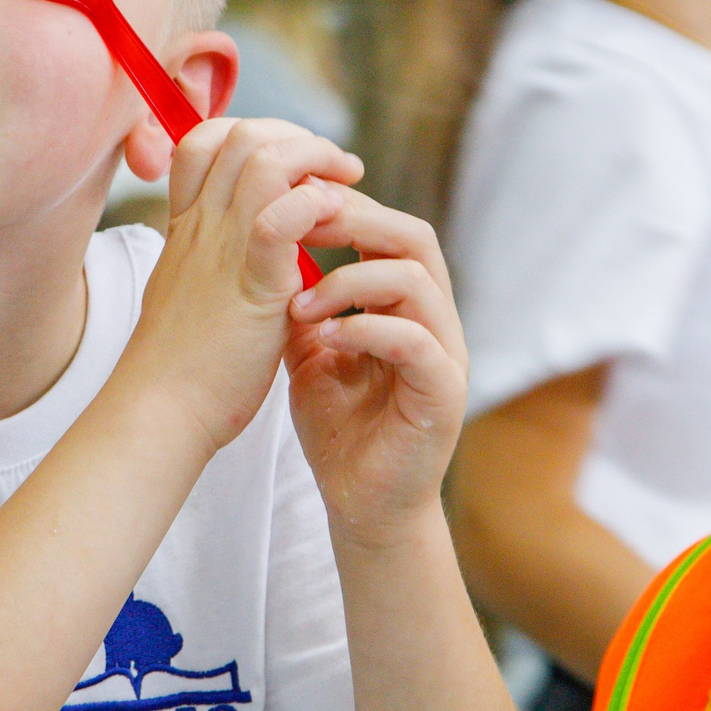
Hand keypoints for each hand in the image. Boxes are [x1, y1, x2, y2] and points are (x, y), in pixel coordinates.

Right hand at [130, 117, 360, 454]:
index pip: (205, 142)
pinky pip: (281, 216)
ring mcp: (222, 249)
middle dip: (297, 137)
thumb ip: (214, 263)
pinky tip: (337, 218)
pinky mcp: (252, 283)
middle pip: (241, 135)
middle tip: (335, 166)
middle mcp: (200, 226)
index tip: (292, 162)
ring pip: (263, 159)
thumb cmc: (180, 366)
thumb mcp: (190, 296)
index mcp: (186, 228)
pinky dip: (315, 204)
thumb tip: (249, 249)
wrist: (160, 411)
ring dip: (316, 159)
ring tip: (348, 182)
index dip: (252, 134)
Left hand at [282, 185, 468, 542]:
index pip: (386, 228)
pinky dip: (367, 329)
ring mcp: (445, 353)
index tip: (287, 205)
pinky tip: (325, 338)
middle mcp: (434, 318)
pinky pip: (416, 341)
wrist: (361, 504)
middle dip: (354, 221)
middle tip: (299, 229)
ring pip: (417, 280)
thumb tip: (265, 251)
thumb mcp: (309, 352)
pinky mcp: (444, 393)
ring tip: (299, 305)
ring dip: (350, 281)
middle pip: (413, 236)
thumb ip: (301, 304)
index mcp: (404, 303)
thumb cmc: (339, 429)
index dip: (340, 207)